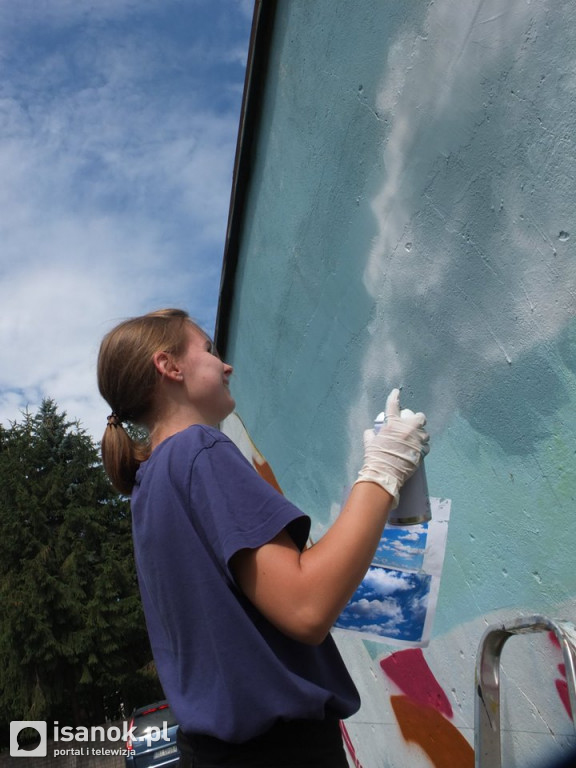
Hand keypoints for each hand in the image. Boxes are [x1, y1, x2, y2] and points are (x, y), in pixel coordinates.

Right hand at [354, 388, 429, 507]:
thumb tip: (370, 432)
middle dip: (417, 419)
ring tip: (415, 440)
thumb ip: (370, 435)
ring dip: (421, 435)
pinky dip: (422, 447)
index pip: (393, 405)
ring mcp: (416, 440)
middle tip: (412, 424)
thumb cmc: (375, 458)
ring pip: (425, 433)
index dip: (394, 397)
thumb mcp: (369, 443)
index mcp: (393, 424)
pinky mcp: (422, 452)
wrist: (385, 473)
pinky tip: (418, 450)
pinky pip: (426, 446)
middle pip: (419, 417)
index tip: (396, 392)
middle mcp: (407, 429)